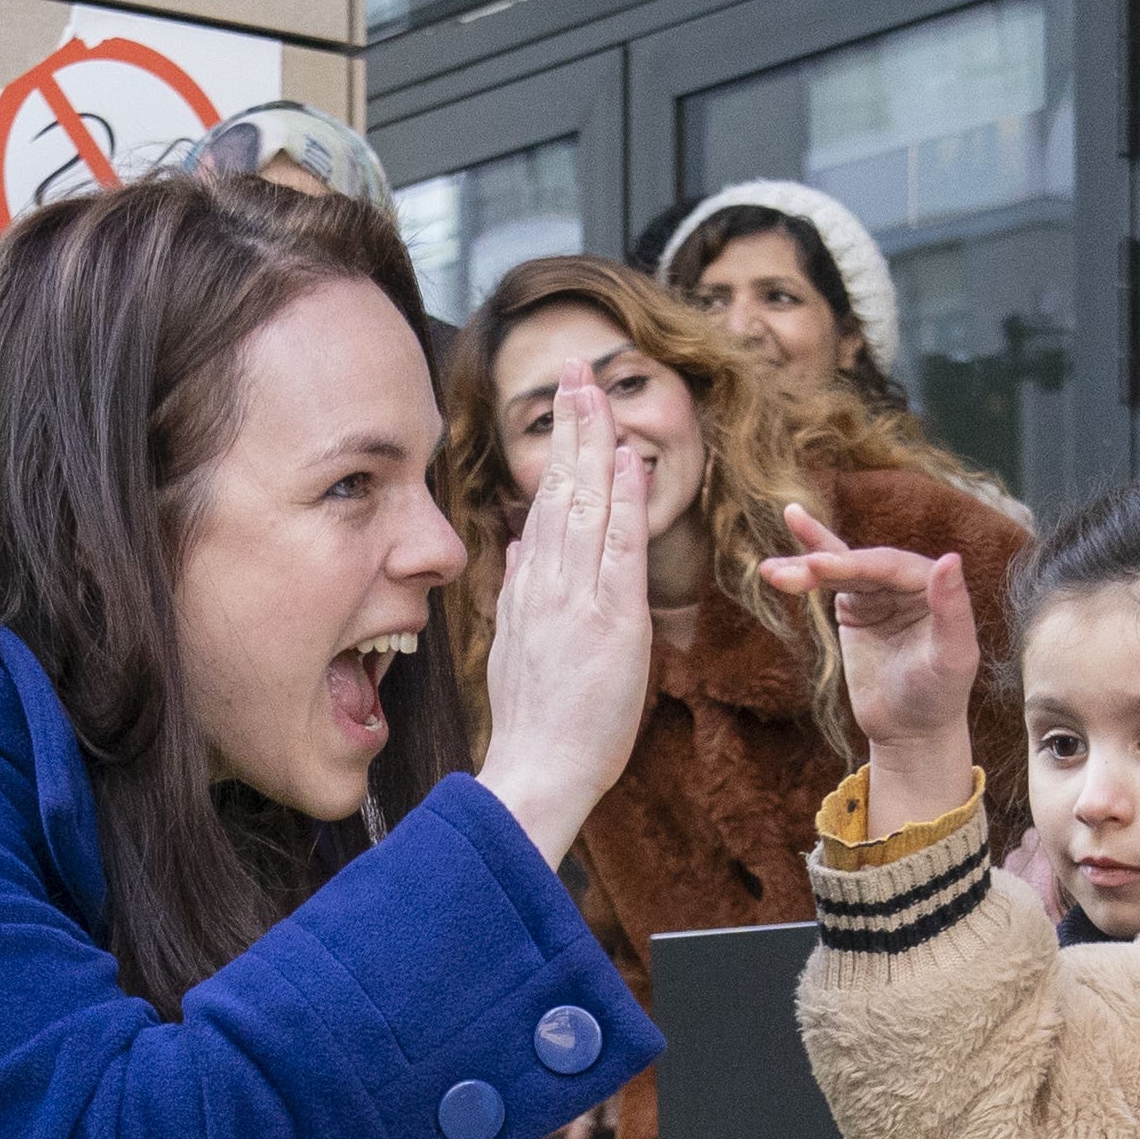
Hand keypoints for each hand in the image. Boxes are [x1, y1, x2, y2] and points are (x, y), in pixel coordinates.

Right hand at [469, 366, 659, 864]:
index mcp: (527, 590)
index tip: (565, 409)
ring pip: (585, 504)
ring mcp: (575, 598)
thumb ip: (519, 594)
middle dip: (568, 425)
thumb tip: (519, 549)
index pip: (543, 506)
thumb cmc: (534, 725)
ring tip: (596, 390)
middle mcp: (546, 583)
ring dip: (593, 443)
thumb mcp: (513, 647)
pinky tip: (626, 459)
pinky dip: (623, 501)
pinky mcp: (608, 620)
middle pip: (558, 488)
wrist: (537, 768)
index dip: (556, 453)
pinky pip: (618, 547)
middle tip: (575, 370)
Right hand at [764, 502, 983, 832]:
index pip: (889, 566)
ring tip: (770, 571)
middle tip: (786, 574)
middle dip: (822, 567)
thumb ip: (952, 609)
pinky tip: (775, 566)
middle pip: (858, 564)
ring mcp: (878, 591)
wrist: (912, 730)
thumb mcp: (953, 657)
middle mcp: (906, 579)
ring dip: (803, 569)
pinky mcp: (855, 607)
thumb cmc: (940, 697)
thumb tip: (950, 558)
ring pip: (838, 570)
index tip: (817, 565)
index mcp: (933, 583)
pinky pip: (826, 583)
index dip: (853, 564)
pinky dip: (802, 572)